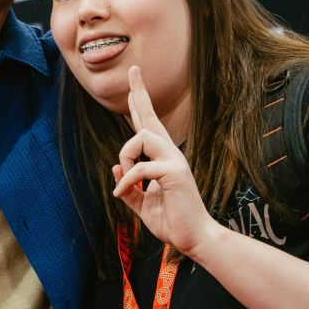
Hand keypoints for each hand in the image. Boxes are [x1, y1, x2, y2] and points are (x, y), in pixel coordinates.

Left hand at [111, 67, 216, 257]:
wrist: (193, 239)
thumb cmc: (172, 222)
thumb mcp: (142, 205)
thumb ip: (129, 187)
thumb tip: (115, 167)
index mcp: (162, 158)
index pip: (148, 125)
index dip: (140, 103)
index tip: (134, 79)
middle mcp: (170, 154)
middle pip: (151, 117)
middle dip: (140, 93)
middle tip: (133, 69)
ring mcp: (174, 161)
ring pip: (141, 136)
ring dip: (125, 157)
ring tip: (125, 183)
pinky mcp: (175, 173)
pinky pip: (140, 168)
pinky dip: (127, 182)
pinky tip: (123, 195)